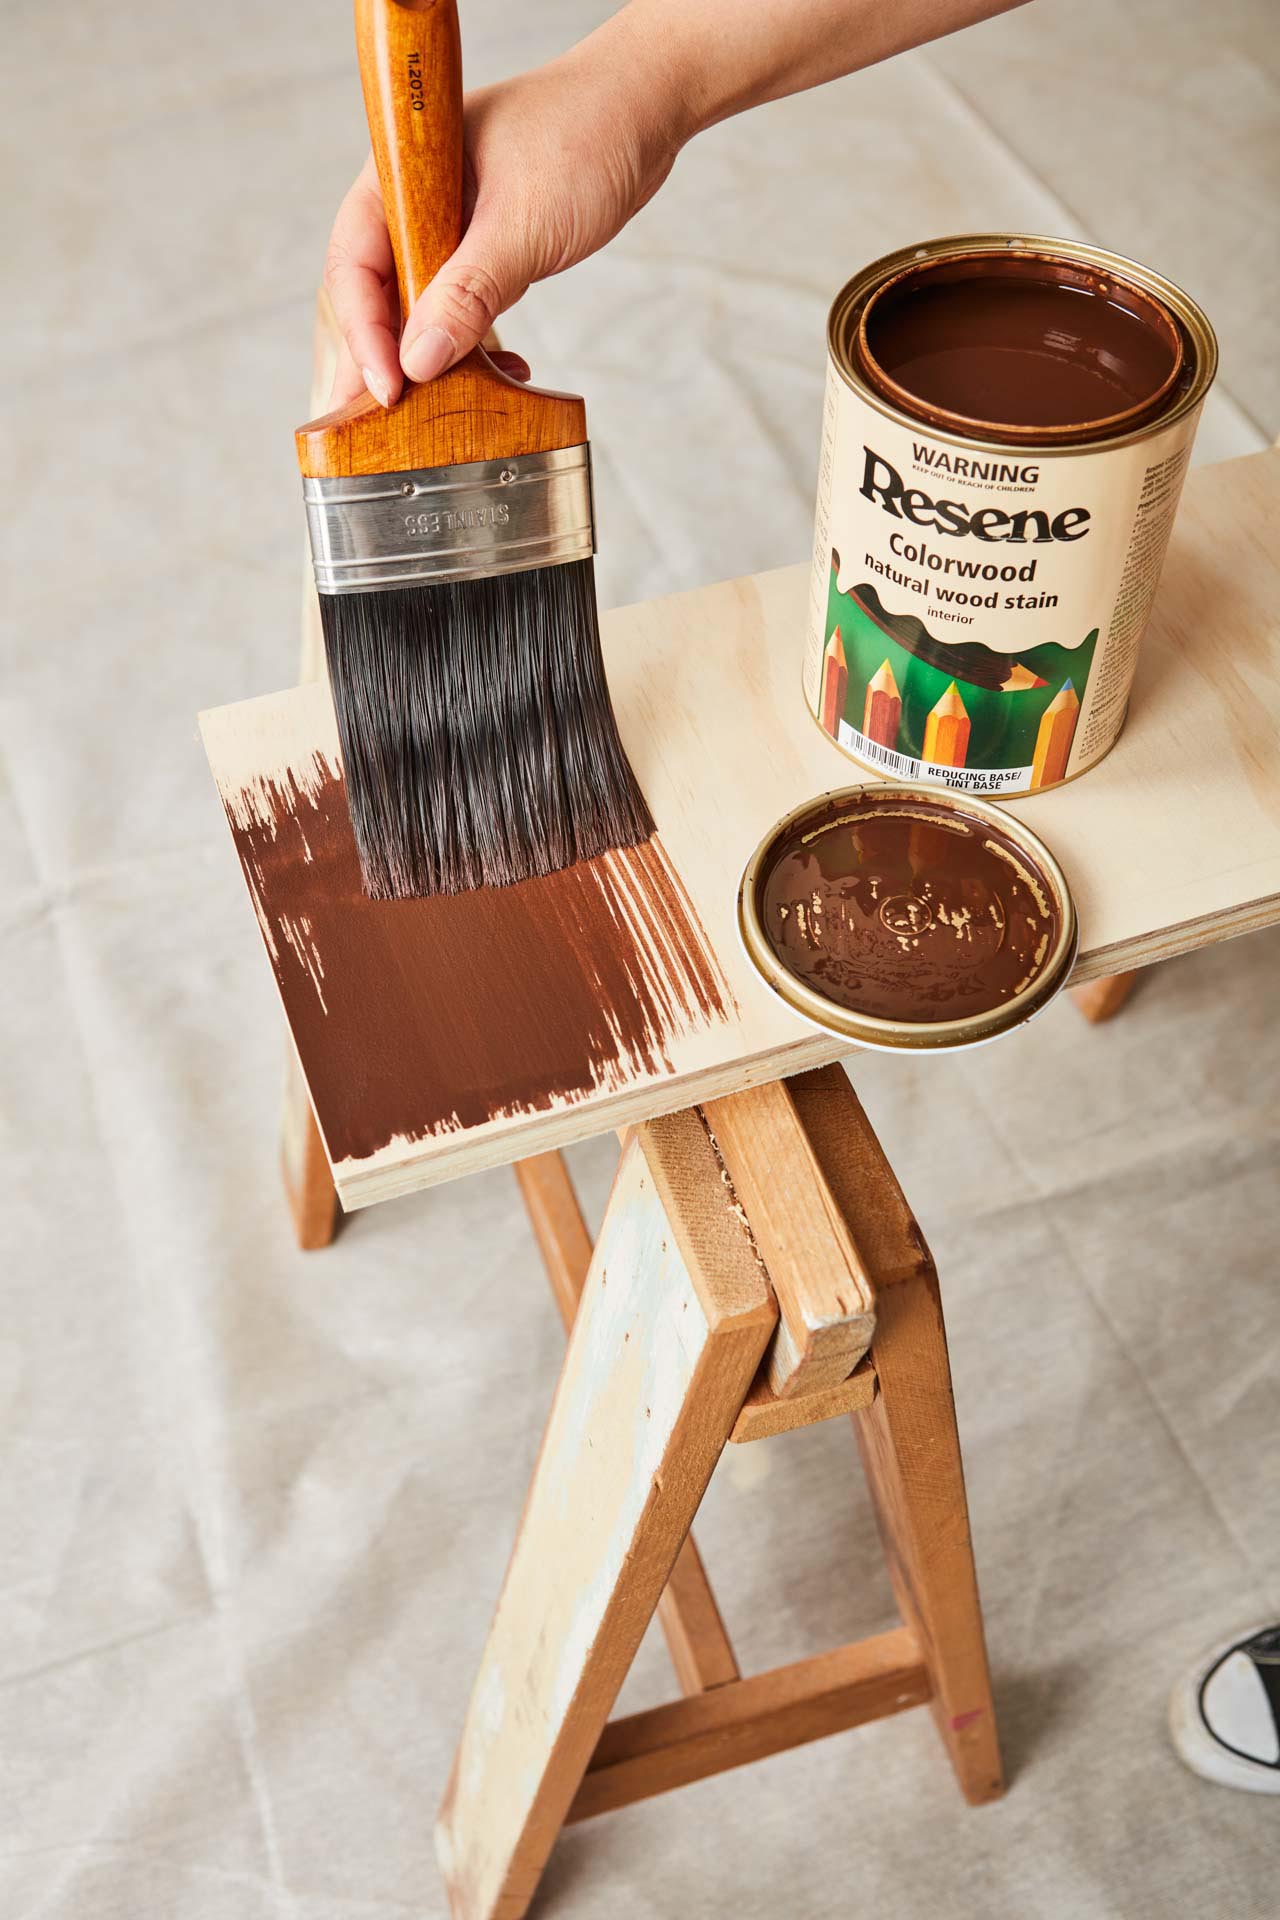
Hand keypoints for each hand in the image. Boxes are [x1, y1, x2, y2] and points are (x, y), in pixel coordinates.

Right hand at [324, 21, 687, 407]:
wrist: (648, 107)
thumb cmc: (586, 133)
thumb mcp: (524, 223)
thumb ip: (469, 293)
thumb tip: (419, 361)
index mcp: (403, 174)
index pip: (353, 263)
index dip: (362, 332)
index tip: (386, 388)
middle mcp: (415, 201)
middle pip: (372, 292)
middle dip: (378, 359)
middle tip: (377, 428)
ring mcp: (449, 225)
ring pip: (416, 306)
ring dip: (428, 360)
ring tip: (438, 414)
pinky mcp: (485, 246)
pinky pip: (461, 306)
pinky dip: (472, 344)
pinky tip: (499, 374)